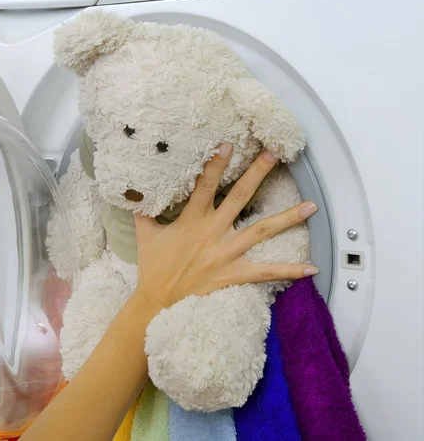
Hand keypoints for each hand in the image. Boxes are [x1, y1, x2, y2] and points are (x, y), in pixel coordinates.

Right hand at [134, 143, 318, 307]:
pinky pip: (266, 272)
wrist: (158, 302)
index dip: (216, 164)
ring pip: (262, 231)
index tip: (229, 145)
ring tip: (312, 206)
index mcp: (192, 220)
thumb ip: (143, 210)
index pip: (204, 185)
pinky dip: (289, 270)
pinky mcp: (235, 274)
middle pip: (239, 197)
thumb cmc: (153, 267)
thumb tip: (136, 191)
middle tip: (274, 155)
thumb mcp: (145, 234)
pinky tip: (312, 267)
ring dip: (288, 218)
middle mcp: (213, 232)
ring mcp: (226, 253)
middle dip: (257, 174)